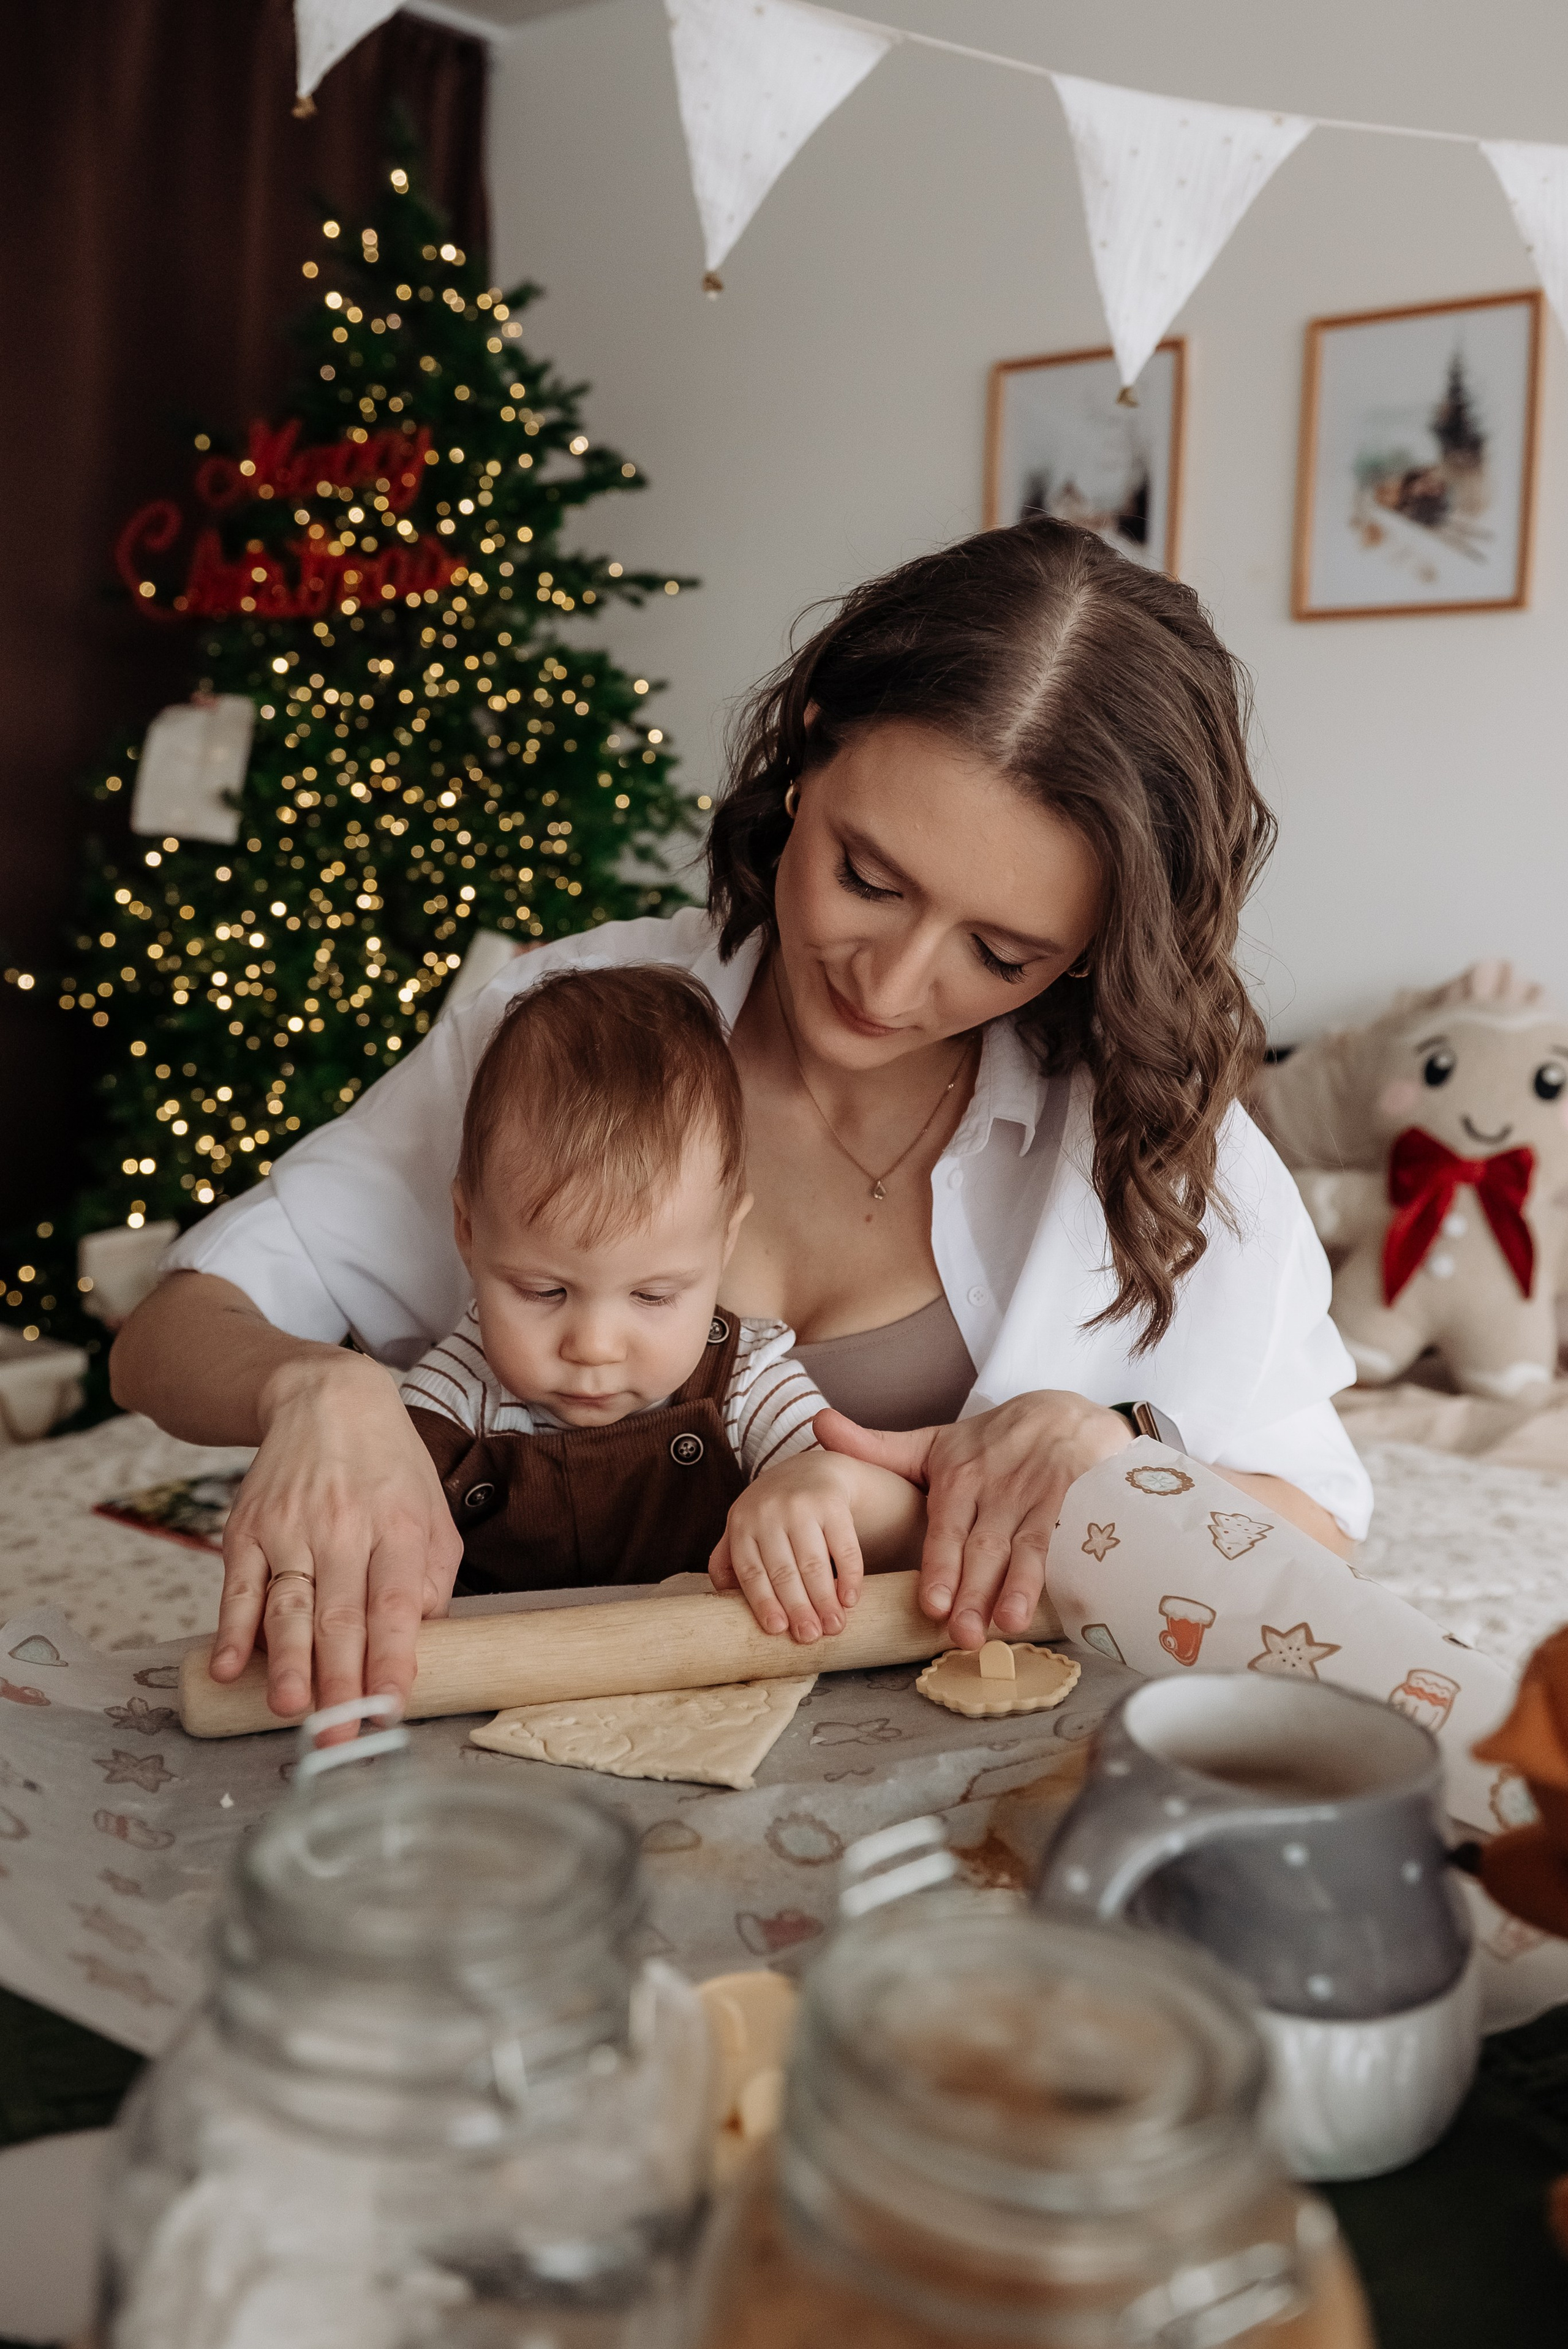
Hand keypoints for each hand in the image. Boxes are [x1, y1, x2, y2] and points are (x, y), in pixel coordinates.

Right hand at [211, 1351, 463, 1723]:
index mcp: (399, 1527)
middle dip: (340, 1680)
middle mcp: (344, 1528)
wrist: (325, 1400)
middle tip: (339, 1734)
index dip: (392, 1658)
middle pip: (340, 1614)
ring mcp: (290, 1528)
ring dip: (287, 1663)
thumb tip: (421, 1640)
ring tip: (290, 1710)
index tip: (390, 1706)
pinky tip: (228, 1668)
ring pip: (288, 1606)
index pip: (396, 1603)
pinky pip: (239, 1587)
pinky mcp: (247, 1529)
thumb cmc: (388, 1468)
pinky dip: (231, 1630)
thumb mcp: (432, 1511)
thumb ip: (433, 1577)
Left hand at [708, 1451, 865, 1643]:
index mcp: (741, 1524)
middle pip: (783, 1571)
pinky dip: (849, 1575)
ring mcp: (801, 1505)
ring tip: (834, 1627)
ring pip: (813, 1562)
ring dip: (825, 1600)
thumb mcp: (743, 1527)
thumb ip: (730, 1562)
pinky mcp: (832, 1502)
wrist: (811, 1470)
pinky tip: (850, 1599)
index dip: (763, 1602)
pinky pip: (843, 1546)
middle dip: (798, 1609)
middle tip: (811, 1638)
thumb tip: (726, 1604)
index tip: (778, 1630)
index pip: (751, 1571)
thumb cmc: (772, 1513)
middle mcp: (769, 1512)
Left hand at [815, 1395, 1131, 1647]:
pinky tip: (1055, 1602)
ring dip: (1016, 1588)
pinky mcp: (1075, 1503)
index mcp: (959, 1478)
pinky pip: (1065, 1540)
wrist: (1065, 1414)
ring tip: (1005, 1626)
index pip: (946, 1530)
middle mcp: (997, 1489)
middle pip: (983, 1547)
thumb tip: (818, 1425)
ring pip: (1025, 1548)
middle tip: (961, 1635)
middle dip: (972, 1592)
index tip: (930, 1605)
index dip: (940, 1567)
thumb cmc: (991, 1440)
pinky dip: (1059, 1571)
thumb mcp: (934, 1441)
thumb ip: (877, 1447)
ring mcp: (1038, 1497)